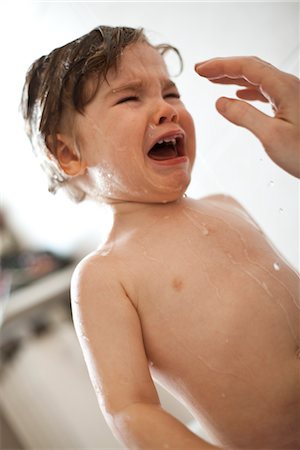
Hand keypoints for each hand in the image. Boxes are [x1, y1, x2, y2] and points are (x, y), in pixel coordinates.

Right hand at [195, 56, 299, 177]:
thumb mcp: (271, 136)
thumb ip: (244, 117)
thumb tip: (220, 102)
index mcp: (284, 88)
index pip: (247, 67)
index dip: (221, 66)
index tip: (200, 69)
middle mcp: (289, 86)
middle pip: (252, 68)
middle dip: (225, 68)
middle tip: (202, 71)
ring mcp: (292, 96)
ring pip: (259, 79)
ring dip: (235, 78)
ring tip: (215, 81)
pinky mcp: (293, 107)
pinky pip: (266, 91)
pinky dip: (248, 91)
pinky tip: (240, 96)